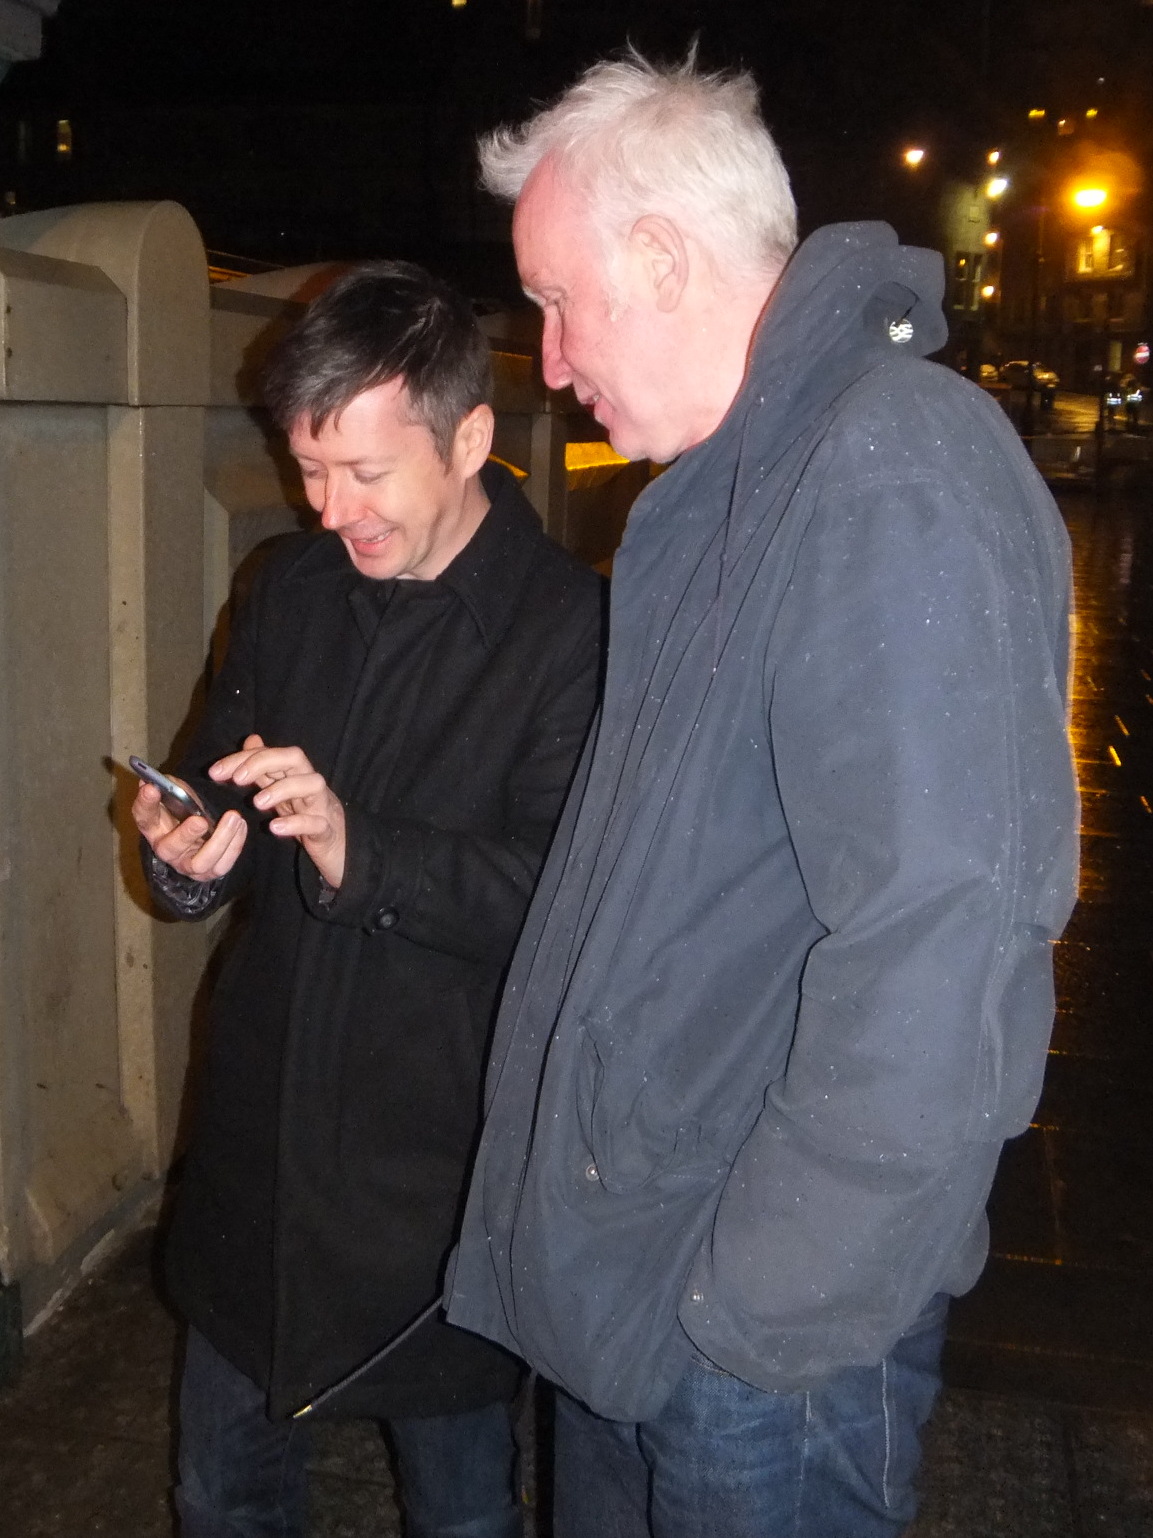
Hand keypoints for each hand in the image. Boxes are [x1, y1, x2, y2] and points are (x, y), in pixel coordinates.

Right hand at [131, 778, 247, 881]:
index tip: (151, 787)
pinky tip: (241, 826)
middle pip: (170, 847)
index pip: (143, 816)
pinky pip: (222, 865)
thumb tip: (161, 779)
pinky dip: (234, 845)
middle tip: (200, 820)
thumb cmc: (188, 810)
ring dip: (219, 840)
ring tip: (234, 817)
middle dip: (185, 834)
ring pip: (199, 862)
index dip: (145, 803)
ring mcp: (187, 864)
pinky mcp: (208, 872)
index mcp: (154, 826)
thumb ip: (173, 788)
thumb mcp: (180, 796)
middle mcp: (167, 849)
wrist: (205, 833)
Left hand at [209, 734, 346, 888]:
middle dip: (263, 762)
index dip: (242, 758)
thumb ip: (266, 768)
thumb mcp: (282, 791)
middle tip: (236, 779)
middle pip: (294, 757)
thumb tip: (250, 740)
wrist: (337, 847)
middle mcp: (310, 783)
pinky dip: (297, 823)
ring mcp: (322, 805)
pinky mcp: (327, 830)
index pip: (270, 754)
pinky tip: (275, 828)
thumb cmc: (307, 815)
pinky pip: (317, 822)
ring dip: (282, 789)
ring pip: (312, 784)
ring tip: (257, 803)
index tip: (214, 772)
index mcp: (296, 773)